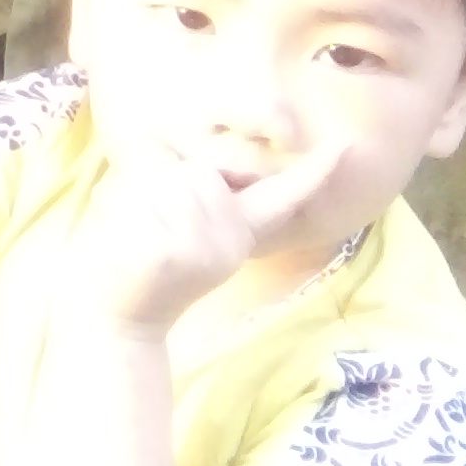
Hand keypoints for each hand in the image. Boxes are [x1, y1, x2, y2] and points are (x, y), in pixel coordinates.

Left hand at [79, 137, 350, 331]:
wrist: (119, 320)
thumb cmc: (144, 264)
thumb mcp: (183, 230)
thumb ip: (200, 194)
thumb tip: (200, 164)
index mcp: (239, 234)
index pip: (283, 198)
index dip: (316, 171)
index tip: (346, 144)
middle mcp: (229, 242)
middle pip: (199, 171)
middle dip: (164, 181)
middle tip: (149, 226)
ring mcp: (201, 249)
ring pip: (168, 179)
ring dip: (137, 194)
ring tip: (135, 234)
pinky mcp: (168, 253)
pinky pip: (140, 198)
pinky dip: (118, 208)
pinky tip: (123, 242)